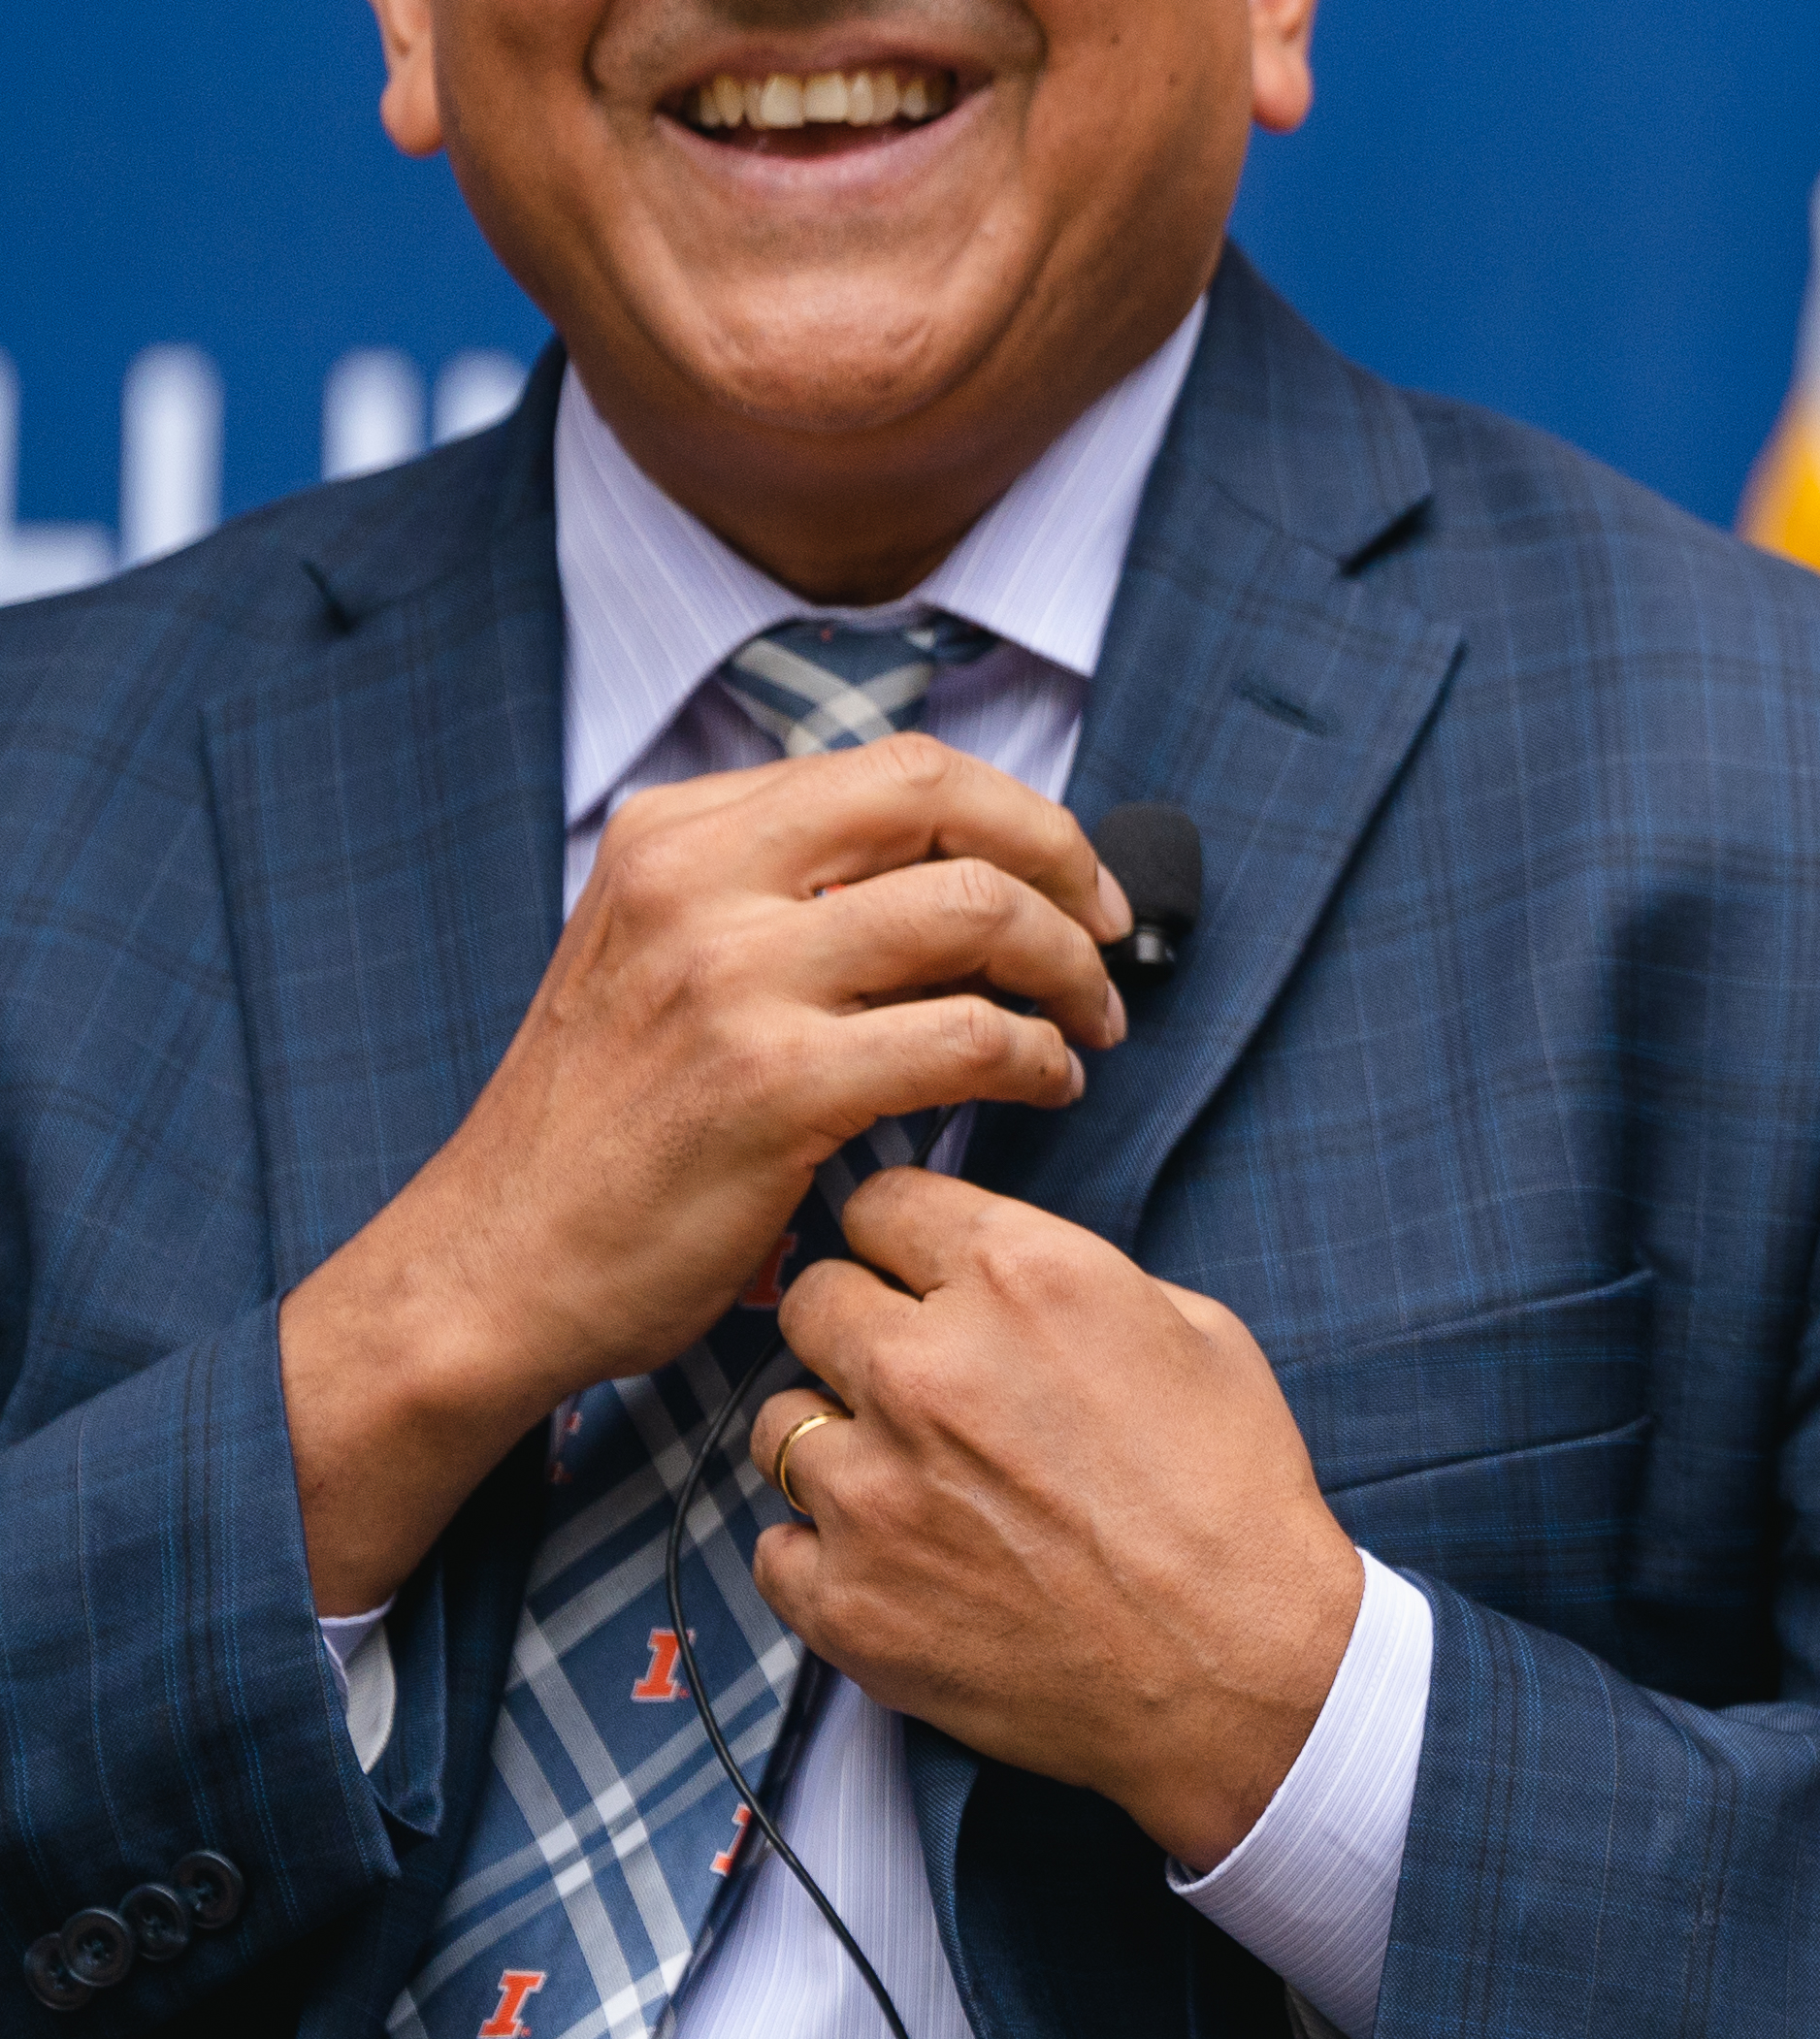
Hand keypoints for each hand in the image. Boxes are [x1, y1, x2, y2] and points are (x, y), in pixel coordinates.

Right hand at [280, 738, 1129, 1608]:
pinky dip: (1039, 1057)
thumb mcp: (661, 957)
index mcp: (675, 833)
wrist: (491, 1269)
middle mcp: (695, 880)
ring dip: (1069, 968)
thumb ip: (782, 894)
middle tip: (1110, 938)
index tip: (1074, 881)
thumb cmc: (606, 1129)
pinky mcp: (770, 1085)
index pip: (899, 769)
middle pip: (945, 802)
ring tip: (1090, 1024)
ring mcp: (731, 978)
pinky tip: (1047, 1086)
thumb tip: (968, 867)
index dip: (1019, 816)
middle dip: (1063, 862)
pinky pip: (969, 1037)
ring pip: (978, 911)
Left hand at [758, 1168, 1361, 1871]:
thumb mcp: (1199, 1335)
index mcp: (1023, 1281)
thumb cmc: (1234, 1498)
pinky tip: (900, 1562)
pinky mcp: (844, 1599)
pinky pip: (776, 1544)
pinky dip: (826, 1552)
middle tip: (917, 1377)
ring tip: (910, 1481)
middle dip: (860, 1325)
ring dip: (836, 1440)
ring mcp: (872, 1491)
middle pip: (813, 1297)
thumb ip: (1077, 1283)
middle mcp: (927, 1370)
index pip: (883, 1201)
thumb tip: (1000, 1276)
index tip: (920, 1270)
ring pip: (777, 1421)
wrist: (1236, 1668)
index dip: (906, 1237)